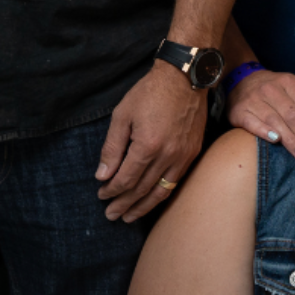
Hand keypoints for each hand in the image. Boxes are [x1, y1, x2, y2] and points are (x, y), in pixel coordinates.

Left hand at [96, 61, 208, 221]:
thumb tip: (102, 176)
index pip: (126, 179)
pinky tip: (153, 198)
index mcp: (147, 146)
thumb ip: (111, 149)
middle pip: (142, 189)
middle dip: (124, 204)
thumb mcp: (122, 116)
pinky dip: (162, 193)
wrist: (186, 77)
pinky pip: (176, 180)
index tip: (101, 195)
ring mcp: (183, 155)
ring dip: (144, 206)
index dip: (111, 191)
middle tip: (111, 215)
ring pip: (162, 190)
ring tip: (130, 217)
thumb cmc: (150, 93)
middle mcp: (167, 155)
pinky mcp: (193, 152)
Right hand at [227, 67, 294, 163]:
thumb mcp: (292, 86)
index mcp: (289, 82)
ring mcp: (253, 99)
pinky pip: (252, 122)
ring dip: (290, 140)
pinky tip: (275, 140)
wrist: (241, 82)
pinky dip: (264, 131)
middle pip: (292, 116)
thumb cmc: (274, 90)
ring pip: (275, 121)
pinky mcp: (239, 110)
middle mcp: (271, 89)